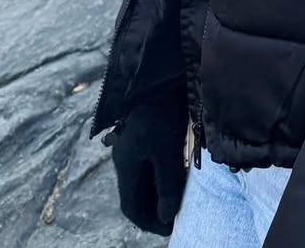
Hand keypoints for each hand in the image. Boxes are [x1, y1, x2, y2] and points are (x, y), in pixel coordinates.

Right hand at [106, 85, 188, 235]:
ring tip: (179, 196)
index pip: (131, 206)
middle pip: (137, 193)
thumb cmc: (161, 115)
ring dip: (159, 190)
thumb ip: (167, 185)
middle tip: (175, 215)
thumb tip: (166, 216)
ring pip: (144, 177)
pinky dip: (162, 173)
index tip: (168, 229)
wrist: (157, 75)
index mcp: (126, 166)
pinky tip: (178, 171)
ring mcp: (133, 143)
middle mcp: (126, 157)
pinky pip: (150, 162)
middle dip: (154, 208)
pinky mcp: (144, 131)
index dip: (148, 222)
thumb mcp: (167, 153)